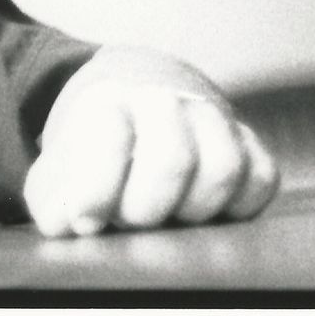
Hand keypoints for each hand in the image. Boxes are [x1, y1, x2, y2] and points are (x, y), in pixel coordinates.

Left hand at [23, 55, 279, 235]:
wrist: (134, 92)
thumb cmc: (92, 146)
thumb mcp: (58, 168)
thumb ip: (53, 198)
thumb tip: (73, 223)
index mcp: (110, 100)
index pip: (109, 135)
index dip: (94, 189)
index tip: (85, 220)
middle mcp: (167, 100)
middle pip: (172, 160)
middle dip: (146, 207)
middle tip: (130, 220)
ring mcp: (214, 118)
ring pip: (223, 168)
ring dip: (194, 209)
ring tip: (168, 217)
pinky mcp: (250, 142)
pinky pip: (261, 179)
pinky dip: (238, 205)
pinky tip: (204, 212)